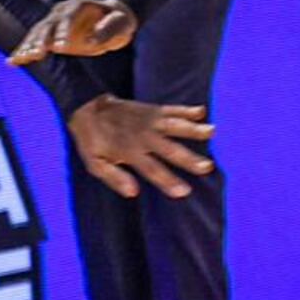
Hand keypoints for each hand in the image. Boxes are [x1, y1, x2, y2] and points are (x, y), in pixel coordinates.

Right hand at [12, 0, 138, 64]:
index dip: (63, 30)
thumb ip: (107, 31)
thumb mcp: (120, 25)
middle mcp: (62, 11)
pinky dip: (23, 51)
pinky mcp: (49, 35)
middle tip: (37, 54)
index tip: (61, 47)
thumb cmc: (118, 22)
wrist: (111, 22)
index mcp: (78, 5)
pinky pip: (34, 42)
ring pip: (37, 32)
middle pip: (48, 23)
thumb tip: (90, 40)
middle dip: (41, 39)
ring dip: (29, 46)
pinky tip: (12, 62)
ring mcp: (54, 22)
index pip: (68, 16)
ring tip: (21, 59)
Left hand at [65, 95, 214, 198]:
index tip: (185, 192)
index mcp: (129, 151)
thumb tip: (133, 192)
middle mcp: (143, 135)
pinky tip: (202, 112)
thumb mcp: (95, 164)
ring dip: (193, 129)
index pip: (152, 169)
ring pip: (175, 125)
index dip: (168, 181)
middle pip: (169, 149)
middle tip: (207, 167)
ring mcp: (149, 121)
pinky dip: (187, 110)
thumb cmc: (93, 141)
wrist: (88, 107)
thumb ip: (114, 177)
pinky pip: (172, 109)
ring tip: (212, 131)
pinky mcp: (153, 109)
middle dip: (188, 158)